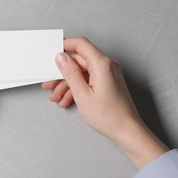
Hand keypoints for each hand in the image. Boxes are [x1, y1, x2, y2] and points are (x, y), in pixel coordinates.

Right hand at [42, 37, 167, 168]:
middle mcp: (107, 66)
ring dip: (68, 84)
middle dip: (62, 73)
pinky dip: (77, 88)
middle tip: (50, 83)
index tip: (53, 52)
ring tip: (57, 96)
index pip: (80, 44)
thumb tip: (61, 58)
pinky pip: (89, 80)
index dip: (65, 46)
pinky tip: (68, 100)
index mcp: (102, 64)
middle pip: (79, 61)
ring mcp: (108, 74)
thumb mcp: (82, 94)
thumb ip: (70, 73)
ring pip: (82, 72)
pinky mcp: (108, 82)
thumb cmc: (109, 116)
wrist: (127, 132)